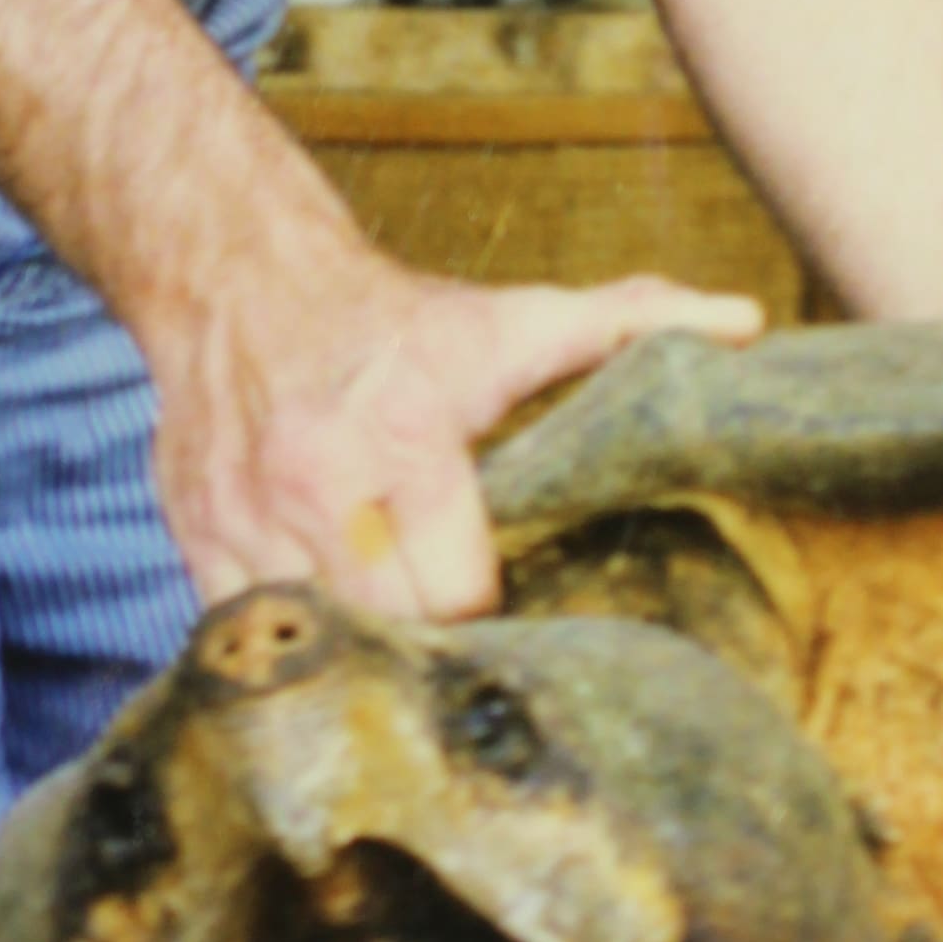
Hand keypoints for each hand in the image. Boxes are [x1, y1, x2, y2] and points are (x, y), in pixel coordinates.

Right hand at [149, 235, 761, 621]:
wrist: (239, 282)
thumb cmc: (397, 322)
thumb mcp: (513, 318)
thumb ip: (632, 322)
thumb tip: (748, 324)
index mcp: (407, 431)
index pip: (459, 591)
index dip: (494, 618)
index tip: (517, 617)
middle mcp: (318, 478)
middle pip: (391, 629)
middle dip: (433, 651)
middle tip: (468, 656)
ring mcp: (245, 512)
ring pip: (318, 641)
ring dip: (362, 655)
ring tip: (404, 660)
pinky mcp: (194, 533)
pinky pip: (246, 632)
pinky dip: (293, 643)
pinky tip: (332, 636)